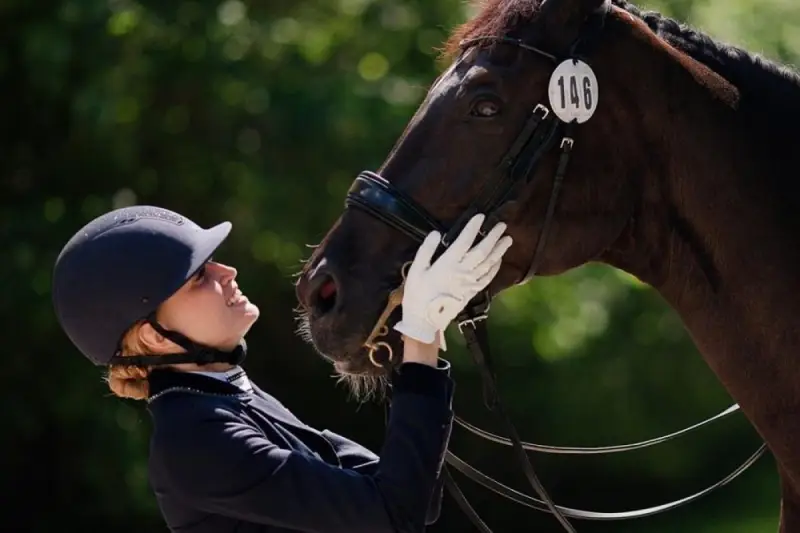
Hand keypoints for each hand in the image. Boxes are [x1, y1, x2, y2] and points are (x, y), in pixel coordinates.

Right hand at [393, 213, 512, 348]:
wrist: (424, 321)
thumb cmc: (417, 294)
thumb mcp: (415, 270)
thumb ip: (426, 251)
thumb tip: (436, 233)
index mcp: (447, 265)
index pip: (464, 242)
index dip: (473, 228)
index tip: (481, 216)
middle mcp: (462, 272)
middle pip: (482, 252)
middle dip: (493, 237)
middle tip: (502, 225)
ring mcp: (469, 283)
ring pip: (488, 264)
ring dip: (499, 251)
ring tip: (508, 239)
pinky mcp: (472, 292)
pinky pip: (487, 278)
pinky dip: (495, 268)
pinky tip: (499, 260)